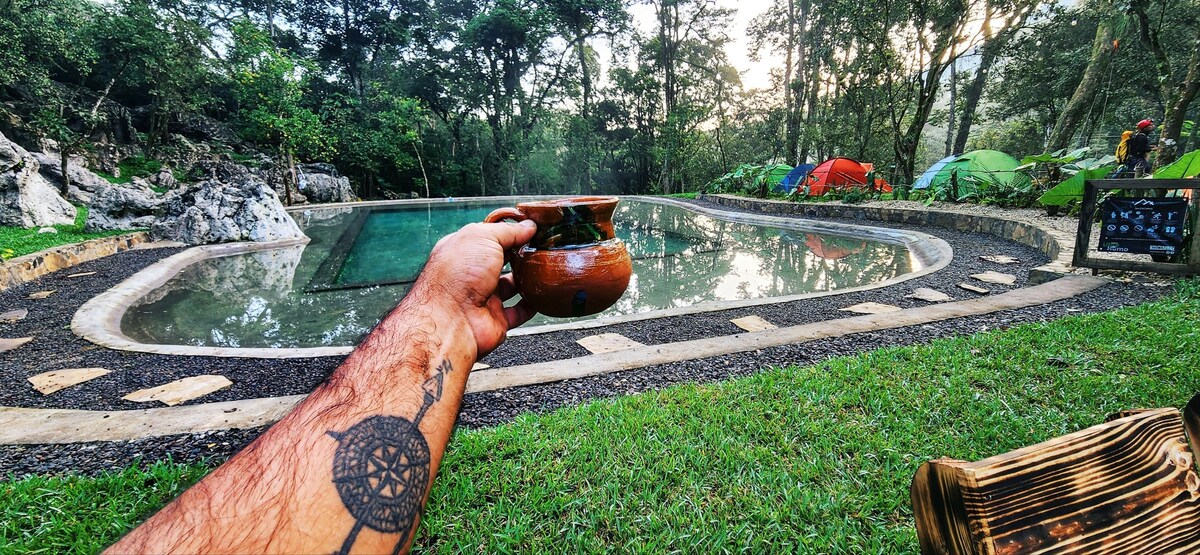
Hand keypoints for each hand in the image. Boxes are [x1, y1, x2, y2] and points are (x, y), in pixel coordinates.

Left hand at [410, 219, 537, 355]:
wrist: (451, 318)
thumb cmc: (457, 275)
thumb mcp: (483, 238)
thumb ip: (507, 231)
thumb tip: (528, 227)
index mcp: (464, 251)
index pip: (490, 237)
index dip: (509, 232)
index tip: (530, 229)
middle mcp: (472, 274)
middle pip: (502, 261)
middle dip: (520, 254)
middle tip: (540, 248)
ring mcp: (484, 297)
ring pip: (511, 285)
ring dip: (527, 278)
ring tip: (543, 268)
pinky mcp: (496, 318)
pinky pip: (519, 311)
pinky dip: (531, 304)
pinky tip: (540, 295)